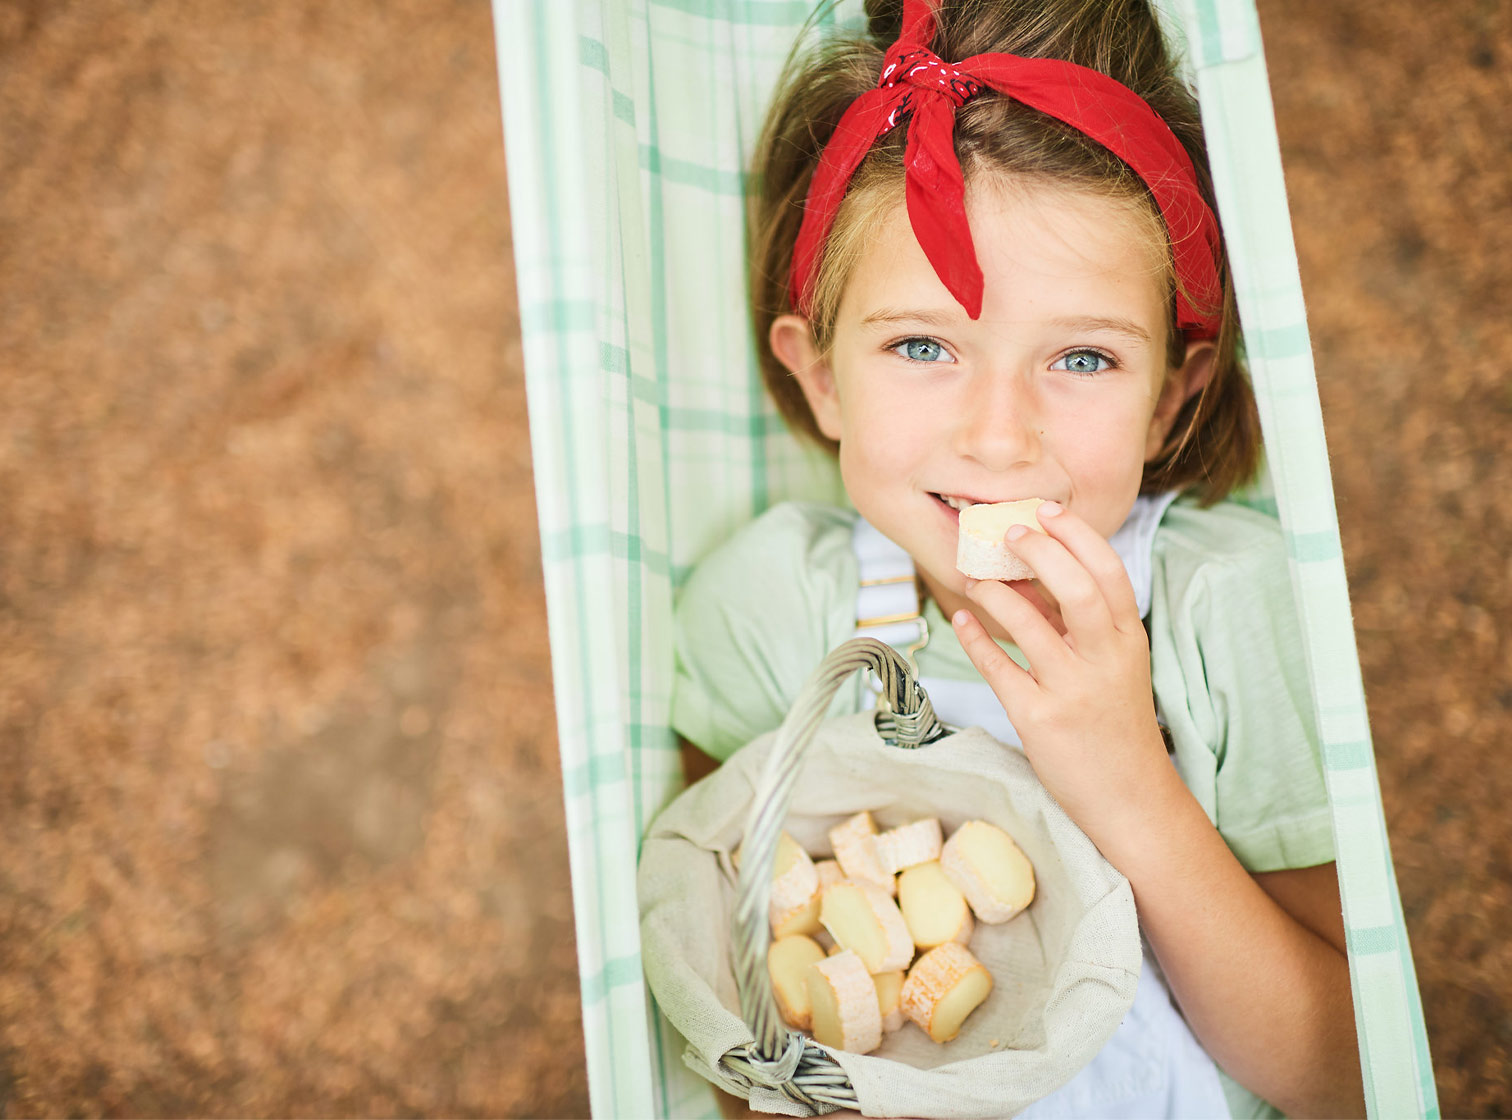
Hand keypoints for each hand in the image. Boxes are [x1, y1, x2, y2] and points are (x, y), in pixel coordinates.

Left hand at [949, 501, 1175, 847]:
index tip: (1046, 510)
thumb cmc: (1116, 722)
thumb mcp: (1115, 665)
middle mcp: (1105, 660)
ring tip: (974, 577)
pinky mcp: (1039, 719)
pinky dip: (976, 640)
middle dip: (1040, 552)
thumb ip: (1082, 622)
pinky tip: (961, 621)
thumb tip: (1034, 571)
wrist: (1129, 795)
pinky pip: (999, 669)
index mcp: (1127, 639)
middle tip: (1008, 533)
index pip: (1109, 571)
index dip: (1077, 534)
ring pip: (1029, 625)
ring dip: (996, 593)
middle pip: (1077, 588)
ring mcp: (1072, 690)